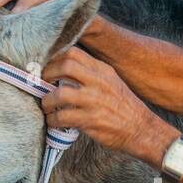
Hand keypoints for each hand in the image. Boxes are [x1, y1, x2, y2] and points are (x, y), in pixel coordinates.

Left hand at [40, 47, 174, 163]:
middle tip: (41, 84)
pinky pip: (62, 117)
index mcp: (103, 70)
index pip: (73, 52)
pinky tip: (53, 122)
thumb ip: (91, 74)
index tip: (46, 67)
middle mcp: (98, 82)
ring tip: (45, 106)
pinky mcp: (91, 120)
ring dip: (46, 101)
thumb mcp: (111, 82)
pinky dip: (52, 120)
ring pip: (59, 94)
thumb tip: (63, 69)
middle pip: (65, 66)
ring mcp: (94, 101)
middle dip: (47, 74)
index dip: (54, 57)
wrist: (142, 130)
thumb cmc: (124, 107)